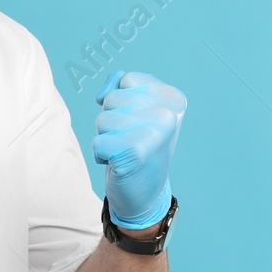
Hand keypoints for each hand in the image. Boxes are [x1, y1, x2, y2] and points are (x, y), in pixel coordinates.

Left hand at [93, 70, 185, 228]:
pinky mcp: (135, 154)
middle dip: (112, 119)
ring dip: (106, 137)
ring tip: (125, 150)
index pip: (127, 79)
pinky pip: (98, 143)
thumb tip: (101, 95)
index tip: (138, 121)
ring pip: (102, 120)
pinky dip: (101, 155)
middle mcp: (169, 114)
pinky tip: (119, 163)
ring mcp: (154, 134)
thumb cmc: (138, 144)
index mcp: (173, 98)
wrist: (146, 192)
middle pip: (112, 99)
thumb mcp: (137, 107)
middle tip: (130, 139)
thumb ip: (118, 85)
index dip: (121, 101)